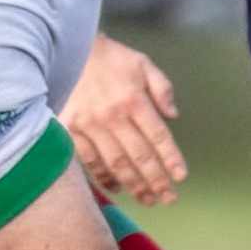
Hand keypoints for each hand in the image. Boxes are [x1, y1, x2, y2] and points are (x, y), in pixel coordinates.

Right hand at [61, 33, 187, 203]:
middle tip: (169, 198)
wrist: (69, 50)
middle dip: (157, 180)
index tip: (181, 177)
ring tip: (148, 200)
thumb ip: (162, 88)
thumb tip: (174, 115)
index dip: (171, 158)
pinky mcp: (71, 129)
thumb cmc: (110, 58)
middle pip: (140, 156)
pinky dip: (104, 177)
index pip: (158, 136)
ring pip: (116, 163)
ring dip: (134, 185)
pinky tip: (117, 188)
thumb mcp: (143, 63)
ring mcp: (90, 124)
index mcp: (134, 99)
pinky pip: (90, 160)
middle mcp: (113, 115)